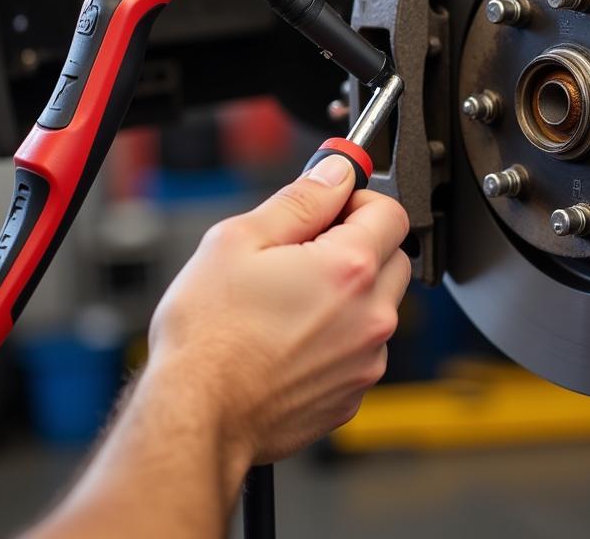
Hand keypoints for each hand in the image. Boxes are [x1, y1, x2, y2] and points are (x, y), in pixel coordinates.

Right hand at [146, 154, 410, 466]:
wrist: (196, 416)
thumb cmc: (209, 335)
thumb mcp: (240, 240)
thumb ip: (301, 200)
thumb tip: (336, 174)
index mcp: (350, 269)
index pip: (392, 211)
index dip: (359, 201)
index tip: (332, 209)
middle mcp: (371, 316)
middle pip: (393, 258)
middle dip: (360, 245)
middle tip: (308, 251)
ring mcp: (366, 360)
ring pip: (380, 306)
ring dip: (351, 294)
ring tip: (292, 301)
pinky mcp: (352, 394)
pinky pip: (361, 349)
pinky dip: (340, 337)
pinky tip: (292, 338)